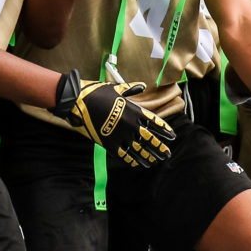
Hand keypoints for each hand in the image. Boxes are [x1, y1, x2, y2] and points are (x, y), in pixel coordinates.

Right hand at [55, 70, 175, 168]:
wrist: (78, 100)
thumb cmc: (97, 92)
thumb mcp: (117, 88)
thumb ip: (131, 89)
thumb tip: (142, 85)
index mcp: (134, 110)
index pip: (155, 122)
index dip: (164, 130)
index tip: (172, 136)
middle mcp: (131, 124)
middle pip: (150, 139)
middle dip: (160, 147)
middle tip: (167, 154)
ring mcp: (120, 134)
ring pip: (139, 149)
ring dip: (148, 156)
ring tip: (155, 161)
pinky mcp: (109, 143)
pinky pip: (123, 155)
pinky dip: (131, 160)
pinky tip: (137, 164)